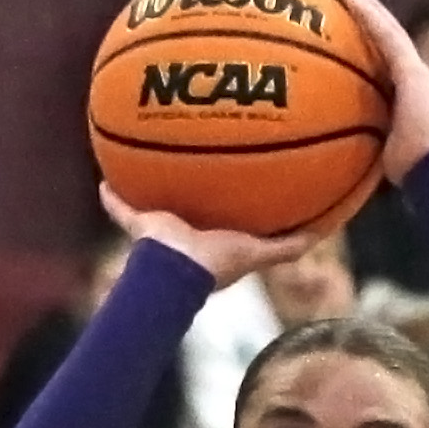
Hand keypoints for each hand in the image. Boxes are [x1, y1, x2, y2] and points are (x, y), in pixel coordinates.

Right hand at [98, 182, 317, 289]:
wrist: (178, 270)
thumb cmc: (217, 264)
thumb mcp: (259, 252)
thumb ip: (288, 246)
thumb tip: (323, 233)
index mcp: (211, 241)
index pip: (222, 219)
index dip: (228, 203)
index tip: (237, 181)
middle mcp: (186, 235)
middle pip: (189, 207)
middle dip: (190, 190)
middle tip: (196, 163)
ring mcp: (160, 232)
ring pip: (155, 203)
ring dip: (152, 186)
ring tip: (151, 157)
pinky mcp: (139, 224)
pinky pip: (121, 207)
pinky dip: (112, 197)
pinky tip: (104, 180)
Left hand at [334, 0, 428, 184]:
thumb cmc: (407, 170)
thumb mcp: (374, 153)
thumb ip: (358, 144)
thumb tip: (329, 155)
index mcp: (404, 94)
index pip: (384, 62)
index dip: (369, 43)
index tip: (351, 29)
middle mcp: (412, 76)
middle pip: (387, 39)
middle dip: (369, 18)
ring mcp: (414, 71)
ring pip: (387, 30)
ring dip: (367, 8)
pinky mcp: (412, 69)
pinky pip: (387, 36)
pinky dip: (371, 16)